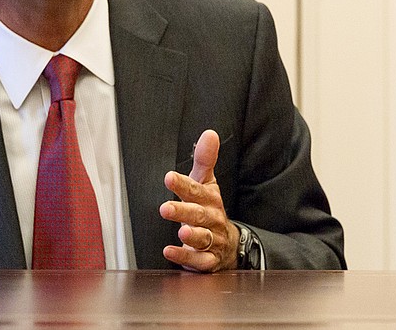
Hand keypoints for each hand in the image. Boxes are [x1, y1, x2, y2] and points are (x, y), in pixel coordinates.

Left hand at [159, 129, 238, 271]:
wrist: (229, 243)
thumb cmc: (210, 208)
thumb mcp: (207, 183)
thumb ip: (205, 160)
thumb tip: (209, 133)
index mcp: (210, 198)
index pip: (197, 189)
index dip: (184, 184)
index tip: (169, 177)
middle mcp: (212, 219)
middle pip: (199, 215)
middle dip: (183, 212)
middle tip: (166, 208)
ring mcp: (213, 240)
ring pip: (204, 238)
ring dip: (192, 236)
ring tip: (181, 232)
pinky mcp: (209, 260)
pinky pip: (200, 262)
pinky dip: (186, 257)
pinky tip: (170, 252)